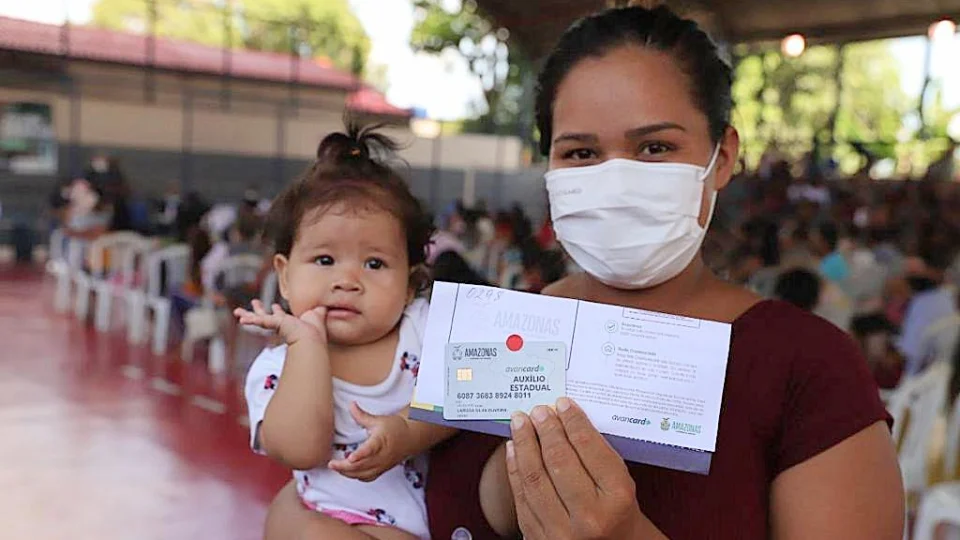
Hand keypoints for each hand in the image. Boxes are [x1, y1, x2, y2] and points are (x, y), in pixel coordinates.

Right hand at [233, 300, 326, 345]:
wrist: (311, 339)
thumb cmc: (317, 329)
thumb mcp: (318, 313)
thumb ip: (321, 309)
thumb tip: (326, 304)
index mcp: (292, 323)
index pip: (282, 317)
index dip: (278, 312)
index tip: (274, 306)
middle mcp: (283, 325)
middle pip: (267, 317)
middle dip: (259, 311)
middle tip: (254, 304)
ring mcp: (277, 325)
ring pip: (259, 319)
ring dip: (249, 315)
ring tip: (238, 312)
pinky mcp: (273, 324)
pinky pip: (259, 320)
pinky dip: (250, 319)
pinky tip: (241, 318)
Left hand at [327, 403, 410, 481]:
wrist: (411, 438)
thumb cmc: (395, 428)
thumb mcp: (378, 420)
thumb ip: (362, 415)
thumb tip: (351, 405)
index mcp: (380, 441)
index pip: (369, 450)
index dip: (359, 455)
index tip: (349, 457)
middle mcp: (381, 456)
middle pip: (361, 466)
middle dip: (344, 467)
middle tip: (331, 464)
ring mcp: (381, 465)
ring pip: (362, 474)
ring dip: (348, 473)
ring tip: (336, 466)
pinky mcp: (381, 470)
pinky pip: (366, 478)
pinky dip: (355, 476)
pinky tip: (347, 471)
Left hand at [506, 398, 657, 539]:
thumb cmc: (619, 516)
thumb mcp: (623, 485)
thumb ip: (599, 455)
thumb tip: (565, 418)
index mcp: (617, 499)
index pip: (590, 449)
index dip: (573, 421)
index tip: (562, 404)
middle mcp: (590, 517)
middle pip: (559, 461)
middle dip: (546, 429)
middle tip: (538, 410)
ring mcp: (562, 532)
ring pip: (535, 478)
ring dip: (524, 444)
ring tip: (520, 422)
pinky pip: (521, 498)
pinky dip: (515, 469)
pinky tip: (513, 449)